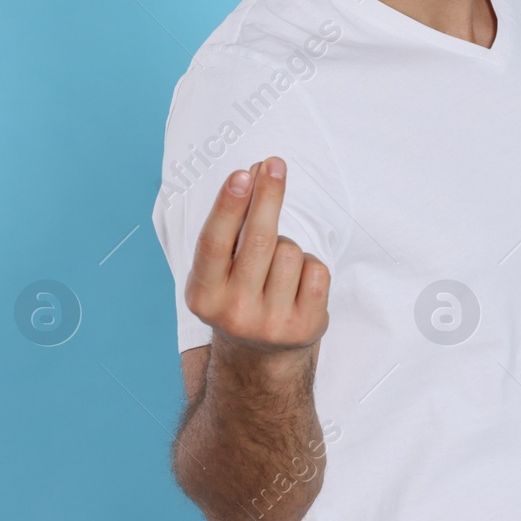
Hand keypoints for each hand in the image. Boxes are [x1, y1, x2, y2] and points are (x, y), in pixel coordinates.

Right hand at [185, 157, 329, 359]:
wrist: (262, 355)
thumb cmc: (241, 294)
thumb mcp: (222, 271)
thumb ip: (234, 228)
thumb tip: (255, 172)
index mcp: (203, 295)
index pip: (215, 243)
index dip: (229, 206)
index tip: (243, 174)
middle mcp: (232, 312)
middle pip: (258, 240)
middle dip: (268, 196)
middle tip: (275, 165)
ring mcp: (270, 323)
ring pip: (290, 252)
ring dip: (289, 246)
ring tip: (278, 268)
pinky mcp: (304, 327)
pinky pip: (316, 270)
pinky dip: (310, 266)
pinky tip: (298, 283)